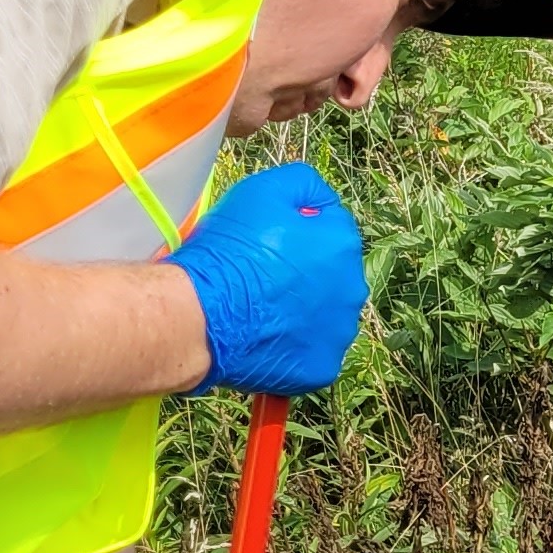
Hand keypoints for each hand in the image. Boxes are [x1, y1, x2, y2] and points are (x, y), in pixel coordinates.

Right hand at [169, 163, 367, 395]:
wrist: (200, 314)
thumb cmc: (229, 251)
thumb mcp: (263, 190)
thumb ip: (302, 184)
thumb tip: (318, 199)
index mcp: (343, 245)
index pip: (329, 227)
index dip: (295, 229)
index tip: (265, 238)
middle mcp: (352, 290)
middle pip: (328, 274)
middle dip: (302, 272)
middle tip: (259, 275)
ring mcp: (339, 334)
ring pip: (321, 315)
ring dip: (299, 311)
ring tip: (258, 308)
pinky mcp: (321, 369)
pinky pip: (309, 353)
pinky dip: (291, 347)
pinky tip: (263, 337)